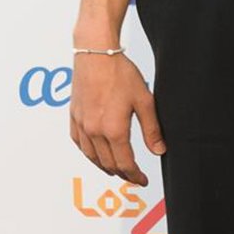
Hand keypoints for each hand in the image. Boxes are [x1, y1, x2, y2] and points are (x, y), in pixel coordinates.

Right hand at [69, 52, 165, 185]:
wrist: (96, 53)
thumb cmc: (120, 73)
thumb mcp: (144, 101)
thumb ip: (151, 129)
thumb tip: (159, 150)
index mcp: (114, 130)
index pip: (125, 164)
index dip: (135, 176)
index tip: (142, 180)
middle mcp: (94, 131)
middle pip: (108, 164)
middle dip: (122, 173)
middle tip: (133, 176)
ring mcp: (82, 125)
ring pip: (92, 157)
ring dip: (104, 166)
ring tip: (116, 169)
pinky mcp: (74, 116)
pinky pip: (79, 143)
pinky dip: (88, 153)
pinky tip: (95, 153)